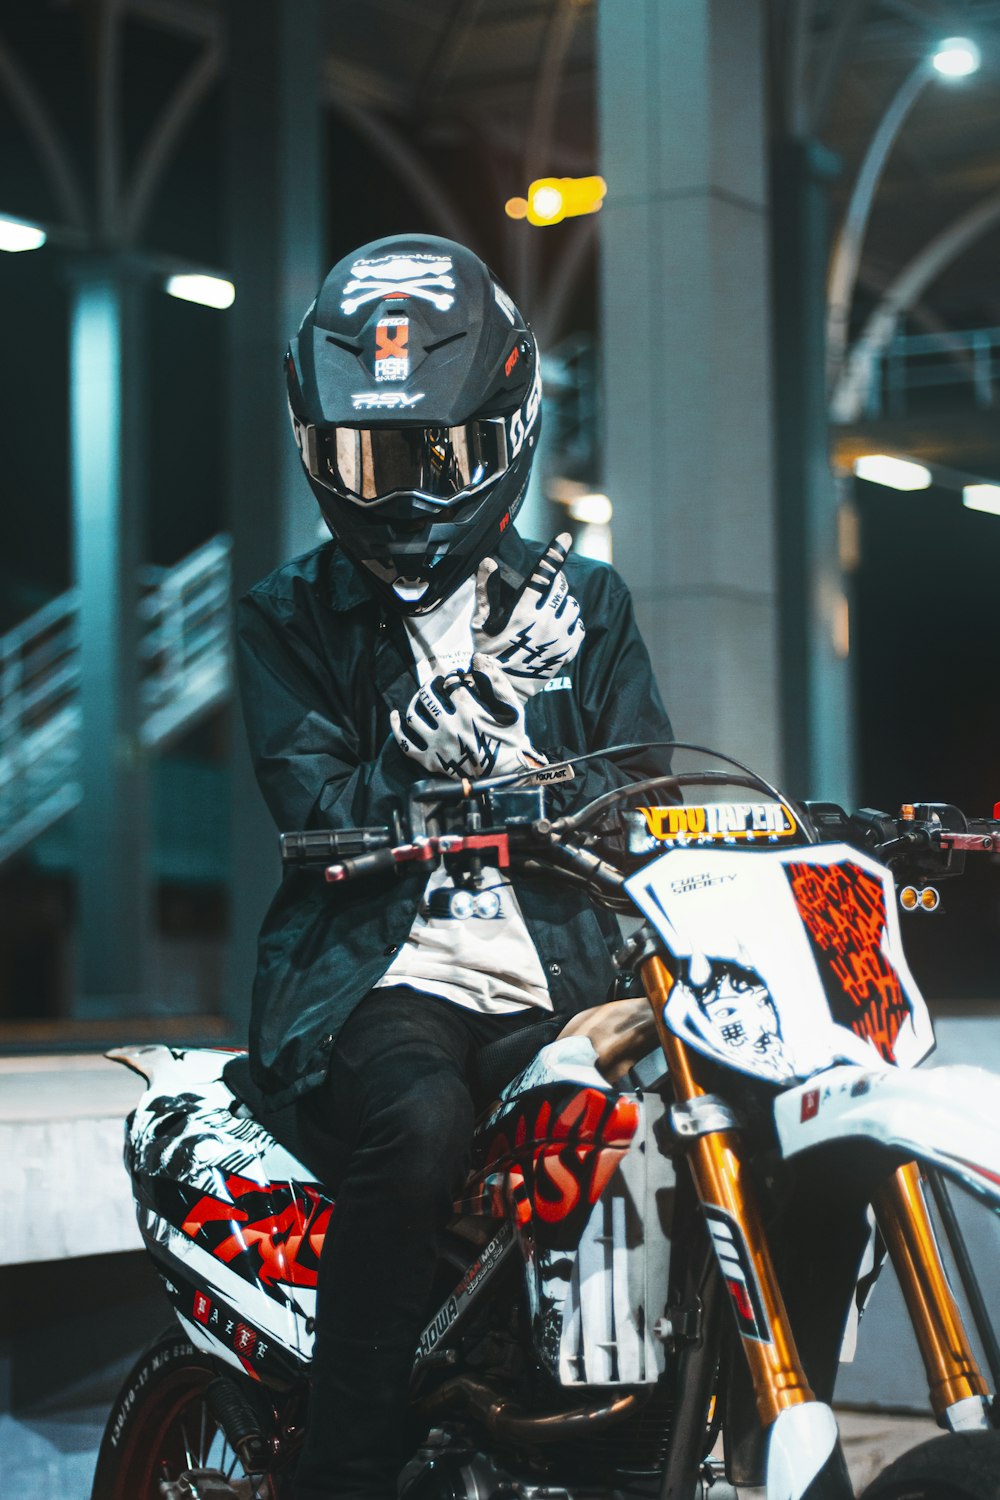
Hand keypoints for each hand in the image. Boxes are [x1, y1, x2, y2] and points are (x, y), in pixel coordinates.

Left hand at [390, 655, 546, 778]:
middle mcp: (449, 727)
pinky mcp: (430, 761)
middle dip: (432, 684)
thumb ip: (496, 680)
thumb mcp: (512, 707)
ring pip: (413, 715)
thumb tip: (477, 657)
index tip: (456, 677)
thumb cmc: (511, 738)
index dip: (452, 676)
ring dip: (416, 700)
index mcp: (468, 712)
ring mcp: (437, 745)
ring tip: (423, 696)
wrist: (507, 774)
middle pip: (427, 695)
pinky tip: (395, 715)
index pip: (450, 682)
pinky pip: (405, 743)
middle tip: (437, 683)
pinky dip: (396, 727)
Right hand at [473, 532, 583, 696]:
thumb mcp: (480, 622)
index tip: (564, 538)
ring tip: (548, 612)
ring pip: (572, 605)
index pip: (543, 575)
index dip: (554, 553)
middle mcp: (546, 622)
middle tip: (541, 591)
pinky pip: (579, 626)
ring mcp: (560, 638)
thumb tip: (489, 561)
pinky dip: (571, 622)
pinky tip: (557, 628)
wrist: (502, 689)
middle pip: (561, 587)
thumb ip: (485, 590)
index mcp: (524, 612)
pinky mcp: (568, 651)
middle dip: (553, 582)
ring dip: (563, 603)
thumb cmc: (487, 653)